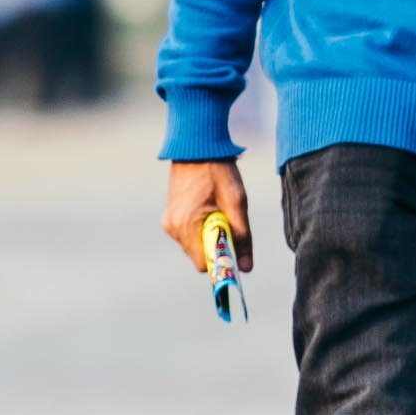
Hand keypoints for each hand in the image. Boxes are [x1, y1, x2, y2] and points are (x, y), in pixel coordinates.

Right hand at [162, 159, 252, 273]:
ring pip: (194, 246)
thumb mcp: (237, 203)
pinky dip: (200, 229)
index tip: (235, 249)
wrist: (196, 147)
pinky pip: (188, 234)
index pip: (205, 264)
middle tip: (227, 221)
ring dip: (209, 236)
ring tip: (217, 210)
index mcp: (187, 226)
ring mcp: (169, 222)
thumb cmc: (218, 172)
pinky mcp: (170, 216)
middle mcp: (173, 228)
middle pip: (200, 256)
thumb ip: (242, 236)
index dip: (221, 260)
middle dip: (216, 246)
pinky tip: (207, 207)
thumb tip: (246, 268)